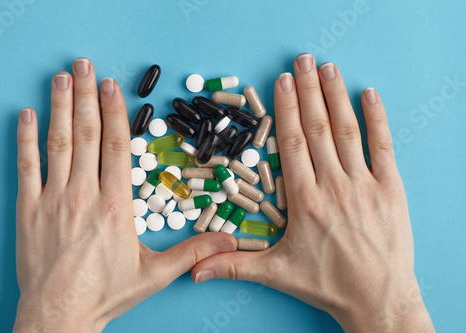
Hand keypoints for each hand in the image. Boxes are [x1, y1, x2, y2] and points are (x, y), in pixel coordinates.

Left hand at [13, 58, 236, 332]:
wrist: (60, 315)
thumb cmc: (106, 293)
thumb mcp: (155, 274)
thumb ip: (192, 252)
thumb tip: (229, 240)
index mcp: (116, 207)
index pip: (116, 147)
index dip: (115, 113)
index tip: (113, 87)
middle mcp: (84, 195)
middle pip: (87, 135)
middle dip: (87, 96)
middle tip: (85, 65)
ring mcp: (52, 200)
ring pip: (58, 143)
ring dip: (61, 107)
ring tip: (61, 78)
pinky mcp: (28, 210)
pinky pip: (26, 166)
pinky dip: (26, 138)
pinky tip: (27, 115)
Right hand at [192, 54, 434, 331]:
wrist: (378, 299)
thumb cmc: (327, 285)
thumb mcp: (277, 273)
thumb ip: (234, 264)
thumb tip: (195, 269)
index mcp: (305, 201)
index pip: (292, 144)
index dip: (286, 109)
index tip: (283, 82)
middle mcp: (334, 186)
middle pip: (318, 128)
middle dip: (309, 91)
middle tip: (302, 60)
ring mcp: (365, 185)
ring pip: (348, 131)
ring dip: (337, 96)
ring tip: (329, 68)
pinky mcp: (390, 189)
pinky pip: (383, 147)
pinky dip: (377, 118)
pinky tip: (370, 95)